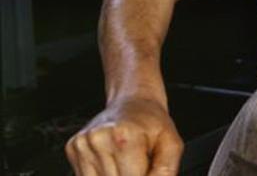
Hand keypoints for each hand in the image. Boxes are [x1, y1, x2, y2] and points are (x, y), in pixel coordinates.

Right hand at [65, 96, 183, 175]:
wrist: (133, 101)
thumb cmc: (153, 123)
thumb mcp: (172, 143)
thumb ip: (166, 172)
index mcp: (124, 136)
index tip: (149, 169)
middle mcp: (98, 139)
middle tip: (140, 163)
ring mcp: (82, 144)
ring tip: (128, 161)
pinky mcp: (73, 148)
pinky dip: (103, 175)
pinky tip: (114, 161)